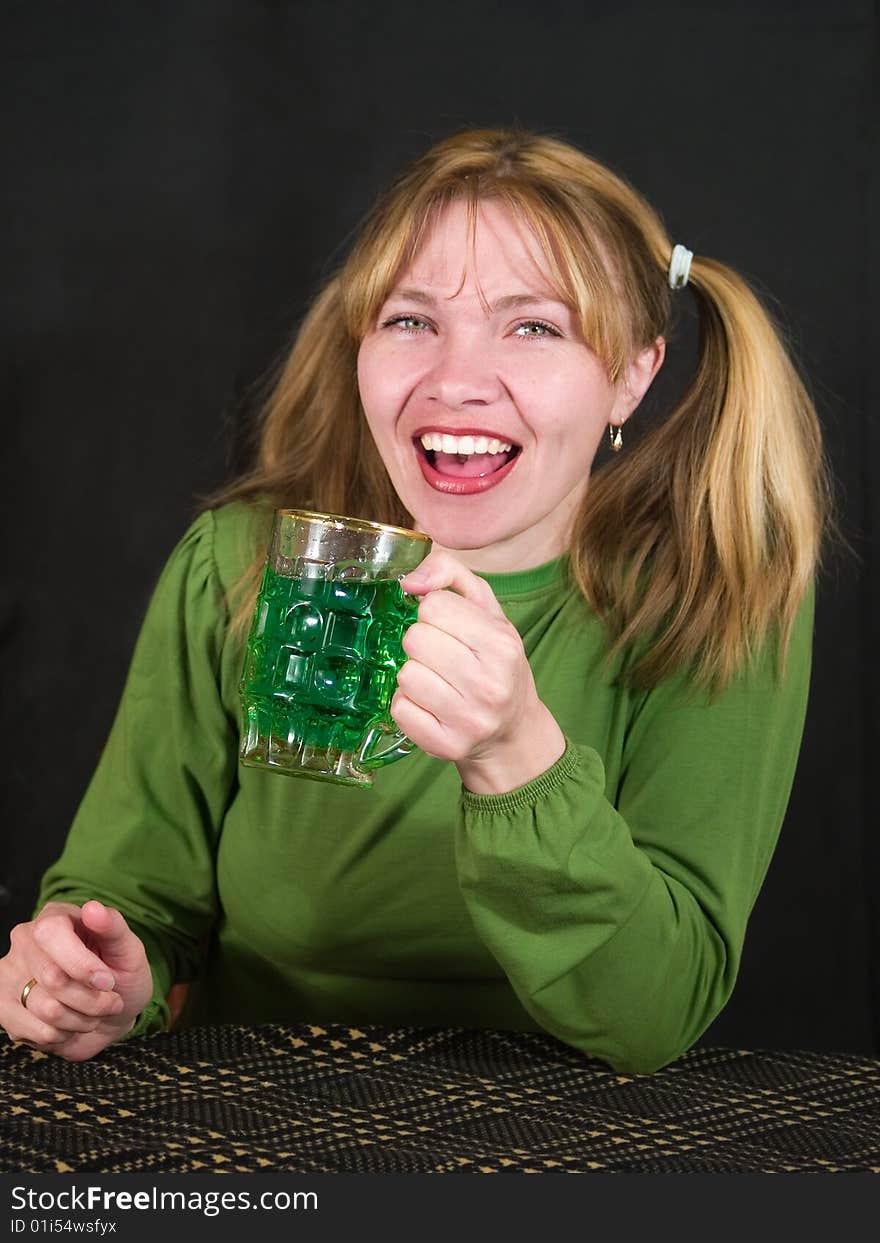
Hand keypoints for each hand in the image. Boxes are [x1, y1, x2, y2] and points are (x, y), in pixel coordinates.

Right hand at [0, 900, 153, 1060]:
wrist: (112, 1011)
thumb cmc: (119, 973)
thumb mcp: (128, 947)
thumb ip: (113, 926)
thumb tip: (92, 908)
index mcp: (54, 916)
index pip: (51, 934)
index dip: (81, 964)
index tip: (108, 982)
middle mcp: (25, 941)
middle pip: (53, 978)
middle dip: (91, 999)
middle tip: (110, 1000)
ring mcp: (10, 975)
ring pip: (47, 1010)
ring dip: (82, 1019)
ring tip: (93, 1012)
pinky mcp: (5, 1008)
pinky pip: (38, 1032)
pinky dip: (65, 1034)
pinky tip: (72, 1023)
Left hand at [396, 549, 564, 793]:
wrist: (512, 731)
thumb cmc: (495, 663)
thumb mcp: (487, 609)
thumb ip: (450, 574)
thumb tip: (410, 582)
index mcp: (502, 643)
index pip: (433, 606)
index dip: (433, 614)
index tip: (448, 629)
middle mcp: (490, 683)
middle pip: (414, 639)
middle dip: (421, 644)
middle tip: (440, 657)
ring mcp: (469, 718)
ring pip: (405, 676)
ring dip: (413, 675)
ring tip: (436, 682)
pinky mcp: (448, 745)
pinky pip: (400, 710)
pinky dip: (408, 705)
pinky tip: (430, 705)